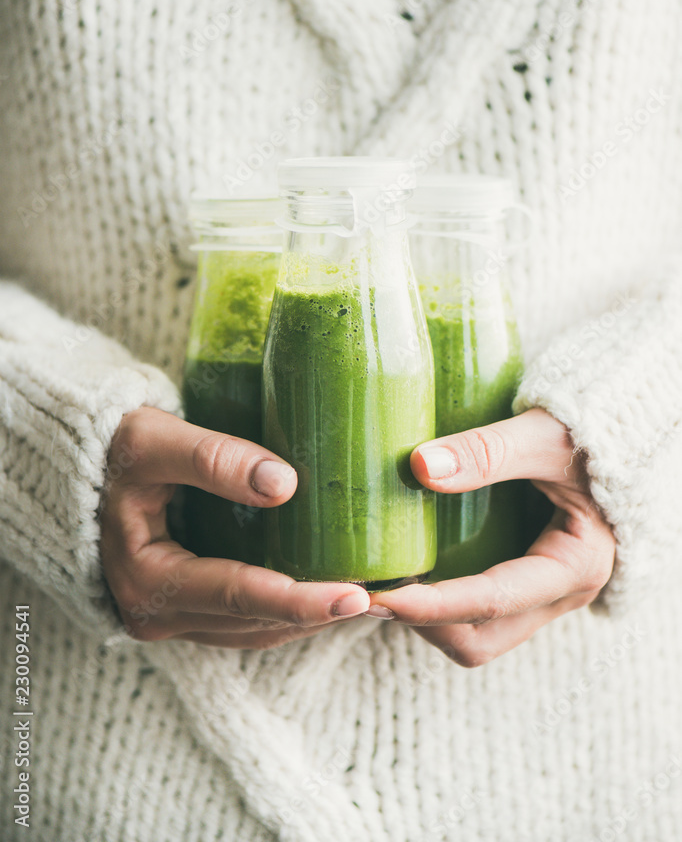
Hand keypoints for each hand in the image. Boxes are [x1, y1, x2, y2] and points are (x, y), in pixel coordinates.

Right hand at [100, 407, 369, 648]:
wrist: (80, 467)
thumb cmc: (111, 447)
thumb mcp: (152, 440)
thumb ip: (213, 458)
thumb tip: (285, 485)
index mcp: (146, 578)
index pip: (237, 596)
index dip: (299, 600)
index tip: (357, 598)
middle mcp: (157, 612)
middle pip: (253, 623)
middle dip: (319, 615)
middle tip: (387, 598)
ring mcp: (172, 614)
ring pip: (254, 630)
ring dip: (310, 619)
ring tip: (374, 598)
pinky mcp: (187, 604)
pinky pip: (246, 619)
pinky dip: (288, 609)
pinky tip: (328, 589)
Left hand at [366, 409, 615, 666]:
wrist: (617, 438)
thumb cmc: (589, 432)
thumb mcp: (542, 435)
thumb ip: (487, 449)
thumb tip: (417, 466)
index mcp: (575, 564)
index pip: (492, 600)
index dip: (431, 604)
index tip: (378, 596)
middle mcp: (561, 594)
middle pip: (479, 640)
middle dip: (420, 624)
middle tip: (365, 591)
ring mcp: (543, 594)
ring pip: (476, 636)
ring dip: (425, 620)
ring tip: (379, 581)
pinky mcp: (526, 582)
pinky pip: (478, 615)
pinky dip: (438, 604)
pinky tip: (406, 569)